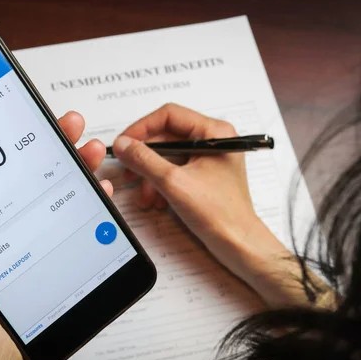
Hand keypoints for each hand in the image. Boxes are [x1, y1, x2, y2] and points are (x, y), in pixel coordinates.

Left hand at [0, 111, 110, 359]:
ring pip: (56, 195)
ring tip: (92, 149)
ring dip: (76, 167)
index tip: (19, 119)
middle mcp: (4, 236)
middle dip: (51, 145)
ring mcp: (33, 248)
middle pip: (28, 180)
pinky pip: (76, 224)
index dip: (6, 147)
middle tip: (68, 124)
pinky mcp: (57, 262)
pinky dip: (89, 202)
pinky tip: (99, 190)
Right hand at [112, 103, 313, 307]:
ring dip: (150, 175)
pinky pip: (173, 170)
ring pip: (167, 156)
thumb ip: (144, 159)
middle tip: (128, 170)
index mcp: (214, 132)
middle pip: (166, 137)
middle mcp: (212, 141)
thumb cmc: (219, 214)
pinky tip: (155, 200)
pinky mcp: (202, 175)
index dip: (142, 128)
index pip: (169, 115)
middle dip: (145, 158)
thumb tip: (123, 144)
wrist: (238, 244)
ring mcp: (208, 158)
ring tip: (143, 195)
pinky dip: (160, 184)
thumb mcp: (173, 182)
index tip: (124, 142)